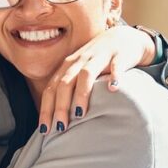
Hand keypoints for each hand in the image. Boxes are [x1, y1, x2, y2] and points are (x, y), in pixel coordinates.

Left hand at [38, 25, 154, 132]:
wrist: (123, 38)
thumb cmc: (97, 61)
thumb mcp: (79, 72)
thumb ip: (68, 90)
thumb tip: (55, 120)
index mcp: (68, 66)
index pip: (52, 88)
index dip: (47, 108)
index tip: (45, 130)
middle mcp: (80, 60)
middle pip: (65, 83)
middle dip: (61, 105)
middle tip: (61, 127)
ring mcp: (99, 56)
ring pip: (86, 74)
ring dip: (81, 93)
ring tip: (80, 114)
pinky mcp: (119, 55)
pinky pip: (116, 65)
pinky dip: (114, 76)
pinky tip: (113, 88)